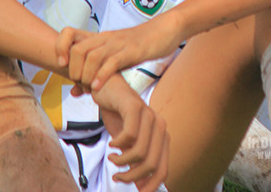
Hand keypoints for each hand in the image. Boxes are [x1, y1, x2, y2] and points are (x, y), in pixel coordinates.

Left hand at [56, 16, 181, 91]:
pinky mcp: (132, 51)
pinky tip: (98, 87)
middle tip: (79, 82)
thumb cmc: (138, 46)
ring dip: (85, 75)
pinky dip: (102, 76)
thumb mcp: (114, 57)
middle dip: (73, 69)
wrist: (165, 30)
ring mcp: (118, 44)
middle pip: (77, 49)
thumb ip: (95, 72)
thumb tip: (74, 91)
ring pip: (92, 56)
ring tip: (88, 86)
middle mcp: (105, 39)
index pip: (68, 32)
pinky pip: (112, 63)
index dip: (60, 47)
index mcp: (99, 38)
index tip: (62, 63)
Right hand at [91, 74, 169, 191]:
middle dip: (131, 176)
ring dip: (121, 162)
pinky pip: (129, 136)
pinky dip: (117, 145)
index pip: (163, 169)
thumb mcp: (127, 144)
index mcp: (162, 136)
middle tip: (117, 175)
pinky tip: (111, 144)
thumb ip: (134, 163)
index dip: (151, 185)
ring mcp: (149, 114)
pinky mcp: (135, 106)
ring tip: (111, 158)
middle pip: (151, 164)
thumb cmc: (118, 116)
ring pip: (140, 152)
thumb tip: (140, 189)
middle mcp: (160, 125)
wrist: (107, 88)